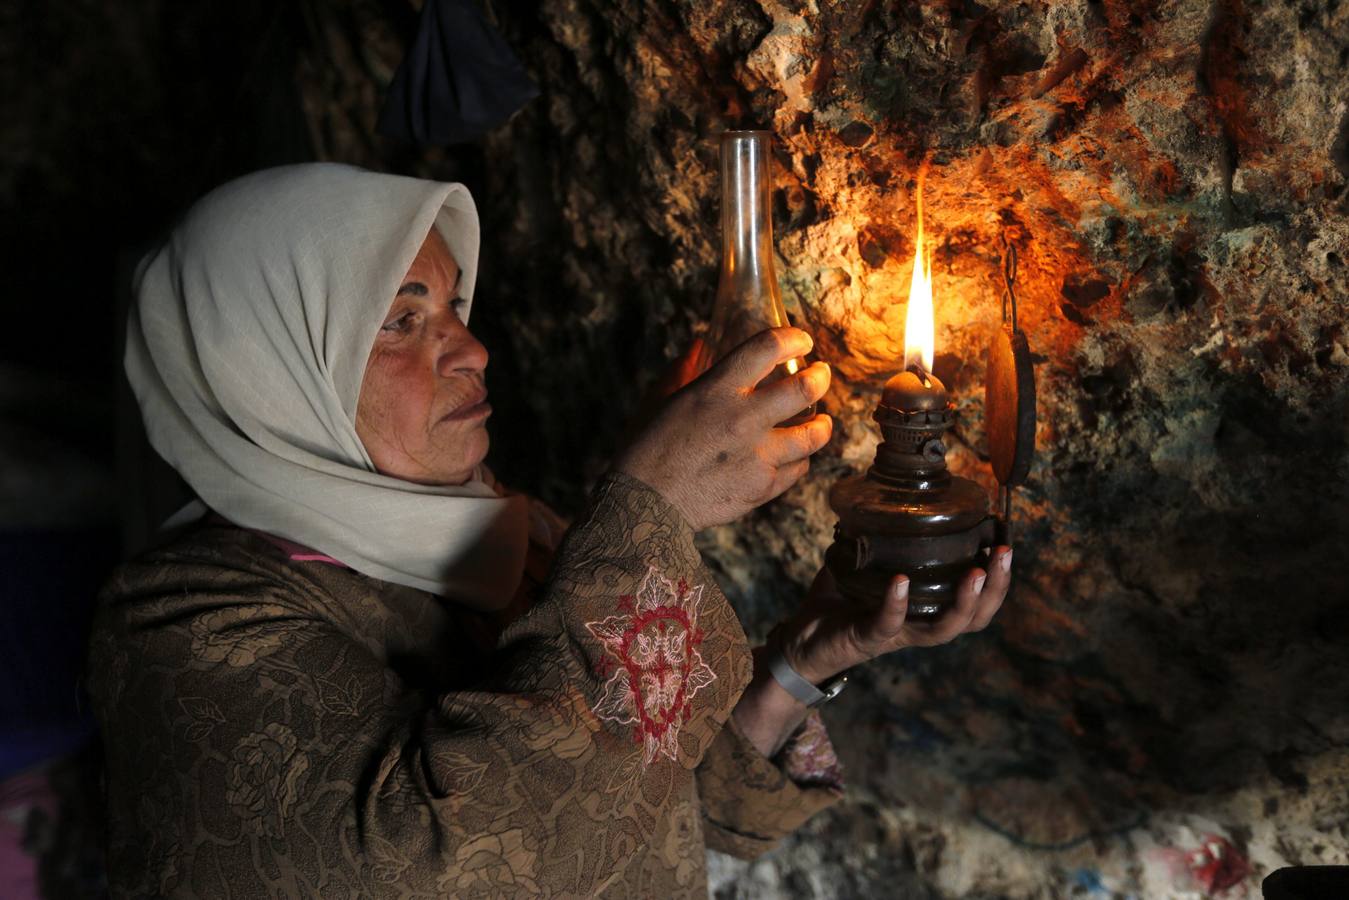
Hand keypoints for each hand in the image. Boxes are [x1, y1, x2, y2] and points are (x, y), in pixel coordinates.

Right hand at [615, 327, 831, 530]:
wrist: (646, 504)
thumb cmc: (647, 448)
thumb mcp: (660, 398)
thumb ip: (684, 368)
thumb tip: (700, 344)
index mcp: (717, 389)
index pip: (768, 348)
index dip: (794, 339)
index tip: (802, 341)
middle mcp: (744, 418)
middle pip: (805, 388)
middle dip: (821, 377)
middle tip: (821, 375)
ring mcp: (758, 455)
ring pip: (814, 434)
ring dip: (823, 424)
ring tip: (822, 421)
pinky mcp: (763, 487)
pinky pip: (798, 469)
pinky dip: (800, 460)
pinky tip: (795, 456)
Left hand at [778, 547, 1013, 683]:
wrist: (800, 642)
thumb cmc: (836, 604)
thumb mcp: (863, 568)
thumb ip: (876, 540)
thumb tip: (881, 497)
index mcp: (925, 609)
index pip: (975, 601)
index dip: (997, 577)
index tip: (1006, 542)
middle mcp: (919, 626)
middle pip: (974, 618)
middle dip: (995, 587)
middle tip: (1005, 553)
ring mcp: (896, 635)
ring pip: (944, 628)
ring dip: (965, 601)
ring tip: (977, 573)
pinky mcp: (867, 639)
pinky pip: (888, 624)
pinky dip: (897, 604)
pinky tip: (902, 582)